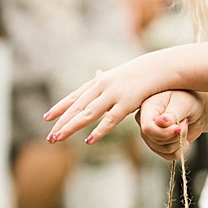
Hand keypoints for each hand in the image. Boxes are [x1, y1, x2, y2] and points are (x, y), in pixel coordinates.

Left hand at [45, 54, 177, 146]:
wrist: (162, 67)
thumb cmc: (141, 72)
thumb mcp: (119, 74)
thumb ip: (106, 78)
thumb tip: (97, 73)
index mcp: (99, 81)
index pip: (75, 96)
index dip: (60, 107)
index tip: (46, 118)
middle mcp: (102, 87)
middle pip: (77, 107)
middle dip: (61, 122)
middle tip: (49, 136)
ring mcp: (114, 94)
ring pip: (88, 113)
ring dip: (71, 126)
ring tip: (57, 138)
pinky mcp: (127, 102)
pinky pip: (110, 120)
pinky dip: (99, 131)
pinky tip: (88, 141)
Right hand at [136, 91, 206, 160]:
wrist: (195, 108)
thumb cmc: (189, 99)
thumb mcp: (183, 103)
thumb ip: (172, 114)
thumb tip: (160, 122)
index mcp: (147, 108)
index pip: (147, 128)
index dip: (164, 133)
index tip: (179, 127)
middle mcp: (144, 123)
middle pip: (156, 141)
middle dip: (176, 135)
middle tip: (186, 123)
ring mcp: (150, 136)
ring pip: (164, 150)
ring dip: (180, 142)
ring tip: (185, 128)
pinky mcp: (158, 145)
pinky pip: (169, 156)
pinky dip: (180, 150)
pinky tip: (184, 139)